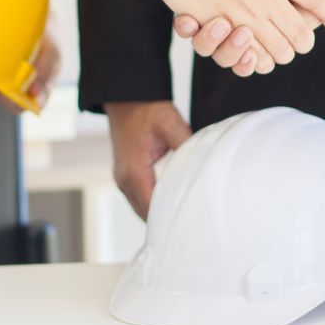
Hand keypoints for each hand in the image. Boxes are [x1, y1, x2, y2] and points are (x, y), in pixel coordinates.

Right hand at [107, 100, 191, 219]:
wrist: (125, 100)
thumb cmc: (146, 110)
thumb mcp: (171, 123)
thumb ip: (186, 145)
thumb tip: (203, 164)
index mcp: (134, 171)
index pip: (152, 207)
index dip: (169, 217)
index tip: (188, 222)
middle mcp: (124, 179)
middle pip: (144, 213)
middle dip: (165, 219)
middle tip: (189, 224)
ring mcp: (121, 178)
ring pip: (139, 208)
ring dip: (157, 212)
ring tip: (181, 216)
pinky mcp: (124, 175)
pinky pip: (137, 198)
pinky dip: (151, 203)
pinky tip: (168, 202)